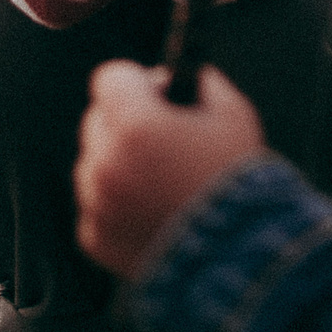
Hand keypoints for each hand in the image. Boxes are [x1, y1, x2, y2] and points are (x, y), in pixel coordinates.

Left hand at [74, 60, 266, 278]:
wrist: (238, 257)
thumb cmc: (236, 182)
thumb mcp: (232, 114)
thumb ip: (201, 82)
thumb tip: (181, 74)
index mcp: (134, 125)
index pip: (109, 78)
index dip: (136, 83)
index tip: (155, 96)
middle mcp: (105, 161)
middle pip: (97, 120)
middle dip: (125, 123)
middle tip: (163, 141)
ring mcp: (96, 202)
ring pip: (94, 163)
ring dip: (118, 165)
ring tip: (161, 183)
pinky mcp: (95, 237)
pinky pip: (96, 205)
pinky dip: (117, 206)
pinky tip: (153, 211)